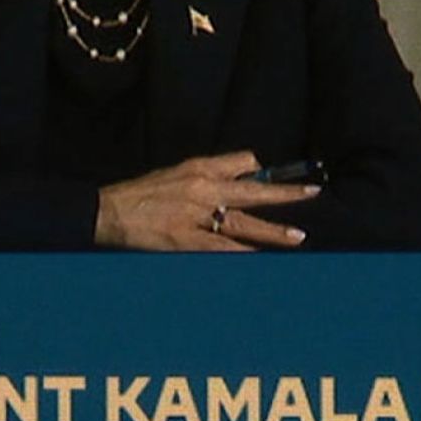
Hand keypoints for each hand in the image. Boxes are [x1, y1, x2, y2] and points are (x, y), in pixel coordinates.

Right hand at [95, 151, 316, 251]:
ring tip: (298, 237)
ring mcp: (195, 216)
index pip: (242, 162)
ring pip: (243, 222)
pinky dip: (243, 253)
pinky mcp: (186, 241)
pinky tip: (261, 258)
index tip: (272, 181)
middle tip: (313, 193)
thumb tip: (233, 180)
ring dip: (273, 231)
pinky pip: (223, 248)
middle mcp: (202, 188)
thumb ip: (205, 176)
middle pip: (252, 190)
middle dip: (285, 194)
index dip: (259, 172)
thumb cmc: (140, 194)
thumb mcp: (175, 173)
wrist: (108, 212)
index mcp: (199, 168)